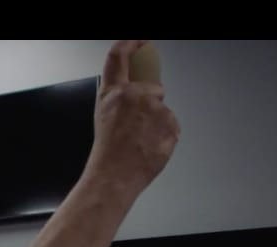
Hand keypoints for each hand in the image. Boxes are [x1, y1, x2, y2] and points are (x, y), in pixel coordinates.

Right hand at [86, 40, 180, 198]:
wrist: (115, 175)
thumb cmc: (107, 153)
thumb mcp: (104, 116)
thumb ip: (118, 98)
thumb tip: (133, 90)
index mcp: (113, 92)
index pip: (119, 56)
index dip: (130, 44)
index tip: (139, 41)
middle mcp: (134, 95)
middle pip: (153, 87)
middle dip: (152, 103)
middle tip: (139, 125)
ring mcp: (155, 109)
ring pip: (162, 110)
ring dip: (156, 123)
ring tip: (140, 141)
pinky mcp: (170, 123)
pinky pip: (171, 126)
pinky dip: (164, 136)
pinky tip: (150, 146)